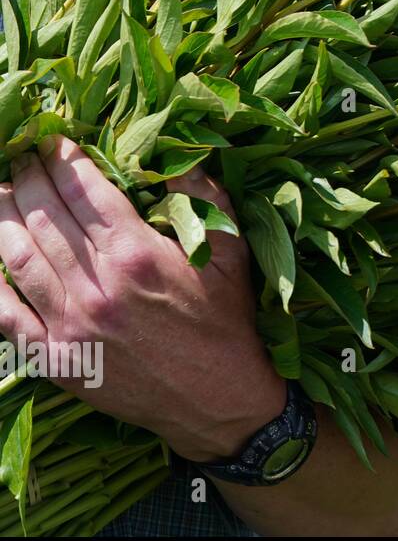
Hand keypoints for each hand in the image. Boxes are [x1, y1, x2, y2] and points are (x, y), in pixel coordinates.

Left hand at [0, 134, 284, 462]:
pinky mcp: (54, 358)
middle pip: (43, 215)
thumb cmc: (227, 322)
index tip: (53, 141)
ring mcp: (69, 325)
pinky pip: (3, 312)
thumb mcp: (232, 254)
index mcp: (138, 255)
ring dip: (1, 215)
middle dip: (28, 177)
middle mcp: (97, 286)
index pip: (83, 190)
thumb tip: (180, 156)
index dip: (62, 158)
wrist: (217, 399)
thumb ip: (205, 199)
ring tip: (0, 192)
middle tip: (22, 157)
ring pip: (15, 254)